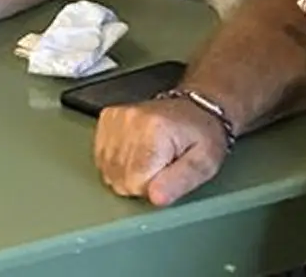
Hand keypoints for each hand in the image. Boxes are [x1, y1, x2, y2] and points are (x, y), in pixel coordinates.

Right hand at [93, 98, 228, 205]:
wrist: (196, 106)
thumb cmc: (203, 136)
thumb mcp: (204, 163)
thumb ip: (180, 182)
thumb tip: (155, 199)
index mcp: (156, 131)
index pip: (135, 183)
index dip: (153, 188)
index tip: (167, 175)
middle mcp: (131, 121)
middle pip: (119, 178)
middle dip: (139, 181)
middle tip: (160, 166)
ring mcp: (117, 118)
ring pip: (107, 169)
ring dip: (126, 172)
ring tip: (148, 158)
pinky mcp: (108, 118)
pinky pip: (101, 156)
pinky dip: (116, 161)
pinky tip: (134, 153)